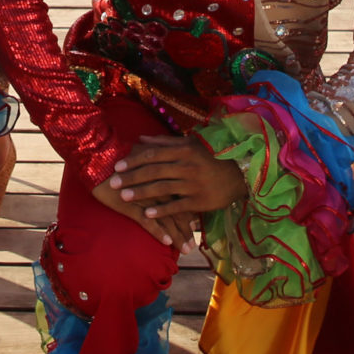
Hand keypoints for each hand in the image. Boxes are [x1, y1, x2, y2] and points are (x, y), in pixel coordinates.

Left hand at [93, 136, 247, 247]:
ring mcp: (193, 184)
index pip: (153, 155)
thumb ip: (164, 142)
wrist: (240, 174)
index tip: (118, 166)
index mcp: (184, 150)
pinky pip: (177, 206)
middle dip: (131, 177)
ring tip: (124, 197)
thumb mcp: (190, 144)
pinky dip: (161, 210)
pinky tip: (147, 214)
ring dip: (141, 193)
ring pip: (162, 188)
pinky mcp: (200, 201)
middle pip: (153, 171)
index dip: (134, 160)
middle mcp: (187, 166)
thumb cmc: (211, 157)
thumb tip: (140, 139)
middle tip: (113, 183)